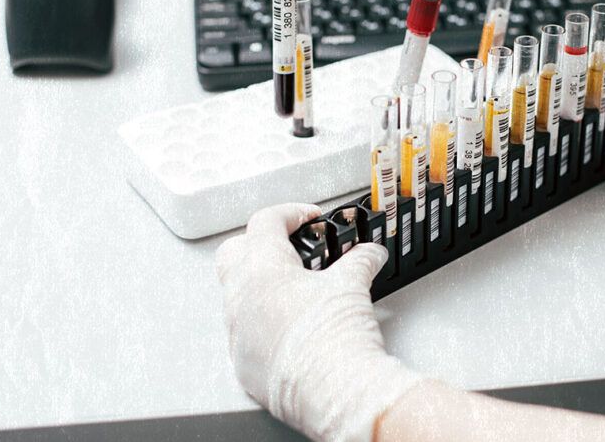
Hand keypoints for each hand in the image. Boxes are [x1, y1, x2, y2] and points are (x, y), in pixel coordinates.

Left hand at [216, 203, 423, 441]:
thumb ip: (360, 261)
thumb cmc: (334, 337)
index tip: (308, 218)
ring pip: (236, 294)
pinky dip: (263, 322)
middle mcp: (240, 295)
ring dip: (261, 285)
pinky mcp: (242, 359)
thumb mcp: (352, 285)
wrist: (333, 389)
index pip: (265, 222)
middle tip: (291, 250)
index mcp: (263, 267)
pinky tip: (290, 328)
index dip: (290, 213)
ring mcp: (237, 330)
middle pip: (235, 252)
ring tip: (295, 291)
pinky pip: (244, 330)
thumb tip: (369, 254)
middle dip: (260, 244)